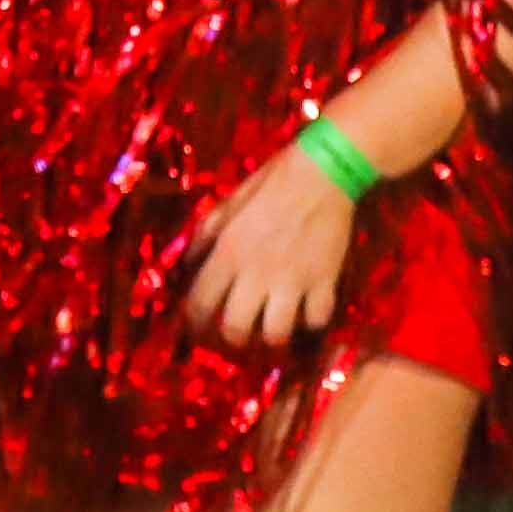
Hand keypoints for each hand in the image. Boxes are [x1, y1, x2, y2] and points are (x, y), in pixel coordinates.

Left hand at [184, 133, 361, 346]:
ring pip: (276, 334)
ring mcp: (292, 281)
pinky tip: (305, 312)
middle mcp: (256, 274)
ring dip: (271, 336)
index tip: (197, 326)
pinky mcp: (324, 281)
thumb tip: (188, 264)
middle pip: (236, 329)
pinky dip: (310, 321)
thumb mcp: (226, 205)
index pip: (201, 303)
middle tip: (236, 333)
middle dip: (232, 338)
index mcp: (228, 253)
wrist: (321, 173)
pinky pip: (316, 320)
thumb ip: (204, 236)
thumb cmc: (269, 184)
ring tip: (271, 328)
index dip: (195, 322)